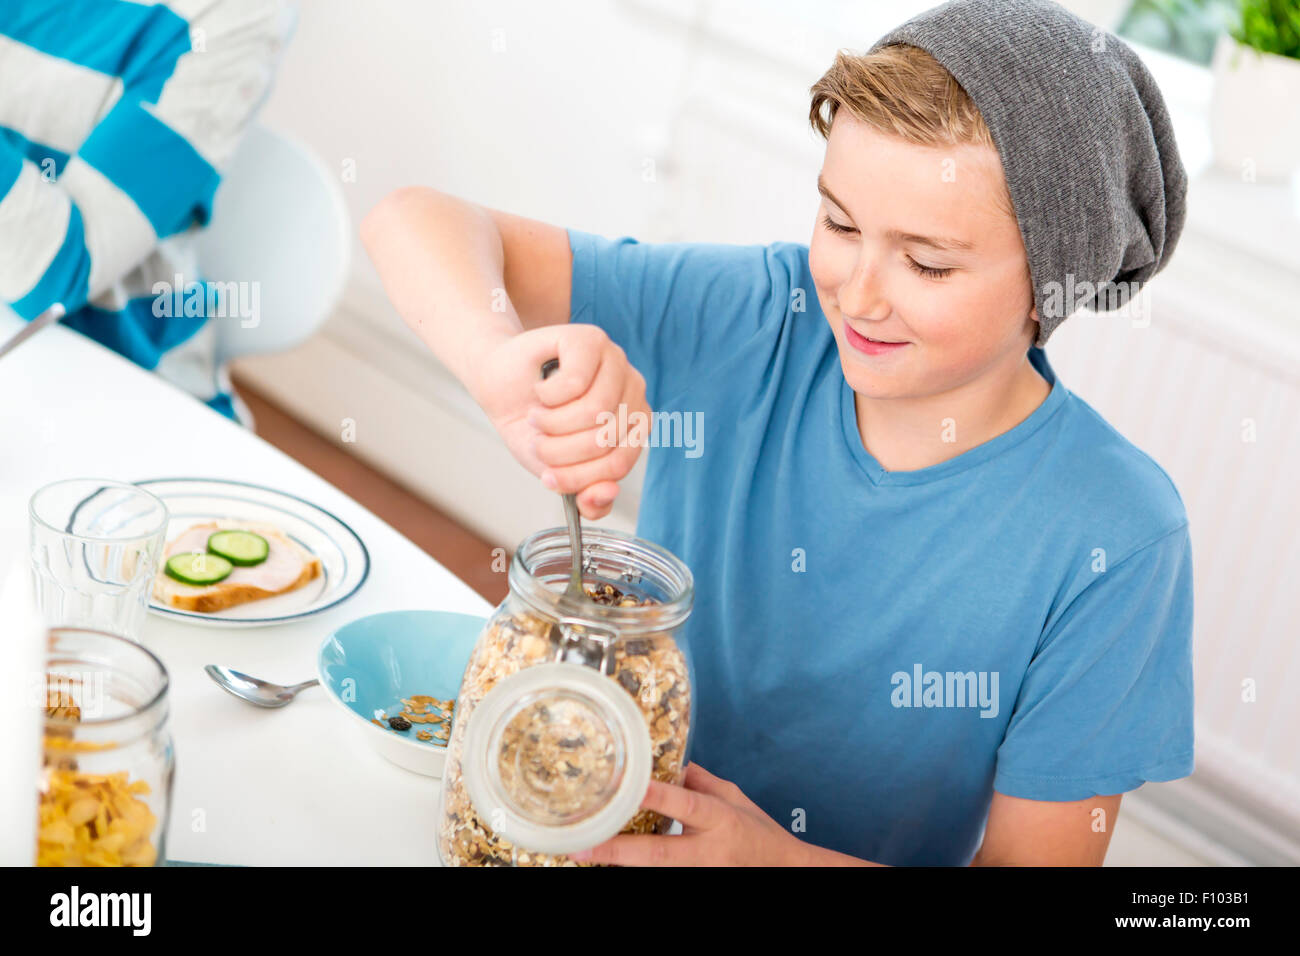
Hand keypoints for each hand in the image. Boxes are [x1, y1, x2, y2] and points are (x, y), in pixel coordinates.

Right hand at [469, 324, 647, 520]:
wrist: (499, 385)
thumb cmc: (533, 425)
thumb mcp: (556, 469)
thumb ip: (586, 492)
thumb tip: (606, 494)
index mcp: (635, 424)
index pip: (619, 463)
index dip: (578, 478)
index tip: (547, 478)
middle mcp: (634, 390)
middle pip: (605, 440)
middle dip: (559, 451)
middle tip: (538, 441)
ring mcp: (617, 361)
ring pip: (595, 412)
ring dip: (552, 423)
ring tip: (538, 417)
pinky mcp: (592, 339)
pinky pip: (577, 382)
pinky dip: (549, 396)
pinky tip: (542, 391)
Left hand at [569, 763, 809, 865]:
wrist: (785, 872)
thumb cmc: (758, 833)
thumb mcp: (734, 798)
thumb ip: (699, 781)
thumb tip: (666, 762)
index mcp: (720, 820)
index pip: (685, 804)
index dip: (657, 796)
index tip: (627, 787)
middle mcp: (707, 851)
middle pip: (658, 854)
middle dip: (617, 850)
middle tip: (580, 845)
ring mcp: (700, 874)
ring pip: (655, 871)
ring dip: (620, 862)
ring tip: (582, 854)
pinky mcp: (696, 882)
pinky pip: (662, 876)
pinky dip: (634, 868)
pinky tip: (607, 862)